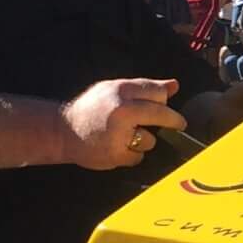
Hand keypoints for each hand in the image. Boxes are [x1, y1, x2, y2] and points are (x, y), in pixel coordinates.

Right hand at [58, 77, 185, 170]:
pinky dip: (132, 154)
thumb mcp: (114, 89)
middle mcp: (121, 111)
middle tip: (180, 125)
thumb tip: (174, 85)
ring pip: (150, 140)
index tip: (169, 106)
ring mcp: (119, 134)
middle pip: (161, 114)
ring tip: (127, 136)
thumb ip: (144, 87)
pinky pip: (138, 156)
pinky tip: (119, 147)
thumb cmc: (91, 108)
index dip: (165, 99)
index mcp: (120, 91)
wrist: (62, 131)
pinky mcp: (115, 154)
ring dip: (144, 140)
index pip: (157, 92)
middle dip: (174, 121)